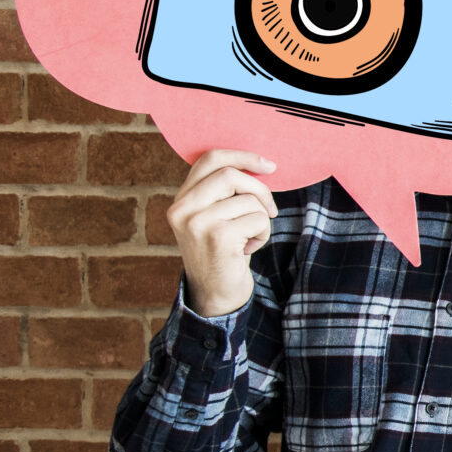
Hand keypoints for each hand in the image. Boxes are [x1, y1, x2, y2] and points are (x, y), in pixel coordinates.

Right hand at [167, 149, 277, 318]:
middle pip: (231, 174)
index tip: (269, 166)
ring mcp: (197, 222)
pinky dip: (263, 234)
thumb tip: (259, 165)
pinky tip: (248, 249)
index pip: (210, 160)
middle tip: (270, 210)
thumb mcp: (216, 217)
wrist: (216, 294)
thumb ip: (223, 193)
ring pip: (249, 200)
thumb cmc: (224, 252)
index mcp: (181, 199)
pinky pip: (258, 219)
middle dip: (260, 190)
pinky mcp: (217, 236)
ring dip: (261, 220)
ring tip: (249, 238)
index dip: (243, 156)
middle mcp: (182, 209)